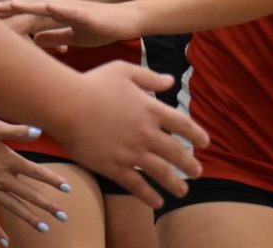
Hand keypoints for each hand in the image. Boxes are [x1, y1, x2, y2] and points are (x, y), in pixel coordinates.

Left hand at [0, 0, 143, 48]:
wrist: (127, 20)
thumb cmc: (103, 28)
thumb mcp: (75, 36)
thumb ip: (55, 37)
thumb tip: (36, 41)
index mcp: (59, 14)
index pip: (32, 14)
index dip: (14, 15)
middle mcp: (64, 8)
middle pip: (34, 7)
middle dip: (14, 7)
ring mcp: (75, 8)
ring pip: (48, 6)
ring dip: (31, 5)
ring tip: (12, 4)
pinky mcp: (87, 12)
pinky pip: (71, 9)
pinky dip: (58, 8)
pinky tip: (47, 6)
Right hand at [0, 120, 72, 244]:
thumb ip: (17, 131)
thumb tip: (38, 132)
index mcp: (9, 161)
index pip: (36, 173)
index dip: (52, 180)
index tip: (67, 189)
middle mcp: (2, 179)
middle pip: (29, 194)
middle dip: (47, 205)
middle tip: (63, 216)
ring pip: (13, 207)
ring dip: (29, 218)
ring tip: (45, 228)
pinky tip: (6, 243)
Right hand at [56, 61, 209, 207]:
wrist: (67, 105)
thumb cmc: (93, 84)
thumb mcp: (124, 71)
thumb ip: (150, 77)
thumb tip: (170, 81)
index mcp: (151, 109)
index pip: (183, 124)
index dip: (197, 134)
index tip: (205, 143)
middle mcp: (146, 133)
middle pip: (176, 152)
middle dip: (190, 165)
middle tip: (198, 172)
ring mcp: (131, 152)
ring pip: (161, 173)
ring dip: (175, 184)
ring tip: (183, 191)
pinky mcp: (114, 167)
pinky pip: (137, 186)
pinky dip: (149, 195)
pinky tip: (157, 202)